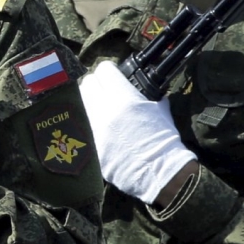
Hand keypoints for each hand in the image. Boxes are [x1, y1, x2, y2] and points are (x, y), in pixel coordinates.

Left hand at [78, 61, 197, 204]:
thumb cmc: (163, 140)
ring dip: (88, 102)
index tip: (111, 75)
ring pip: (80, 103)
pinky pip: (81, 125)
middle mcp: (104, 110)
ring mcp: (94, 128)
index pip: (104, 70)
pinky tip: (97, 127)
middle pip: (87, 83)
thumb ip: (145, 95)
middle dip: (95, 84)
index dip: (109, 71)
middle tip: (102, 90)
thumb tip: (141, 89)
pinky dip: (87, 122)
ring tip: (97, 108)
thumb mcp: (159, 109)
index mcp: (124, 97)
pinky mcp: (89, 145)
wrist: (158, 172)